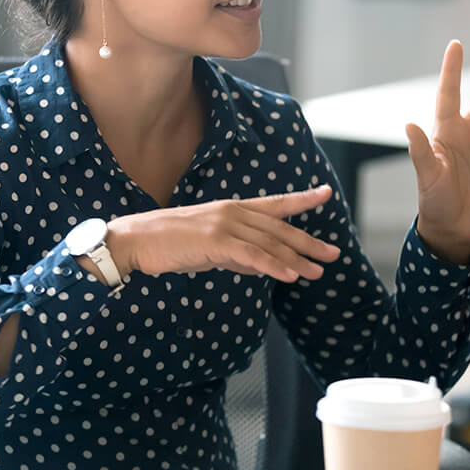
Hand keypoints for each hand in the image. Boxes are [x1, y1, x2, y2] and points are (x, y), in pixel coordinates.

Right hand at [104, 185, 340, 281]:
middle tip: (333, 254)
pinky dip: (273, 266)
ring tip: (317, 272)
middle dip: (309, 242)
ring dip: (296, 259)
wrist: (136, 240)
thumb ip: (237, 253)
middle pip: (280, 228)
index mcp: (233, 209)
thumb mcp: (211, 247)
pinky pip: (251, 256)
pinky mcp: (215, 241)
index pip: (275, 203)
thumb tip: (260, 265)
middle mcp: (233, 212)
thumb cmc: (170, 244)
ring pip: (270, 243)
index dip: (302, 199)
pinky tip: (289, 275)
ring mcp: (225, 224)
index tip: (326, 193)